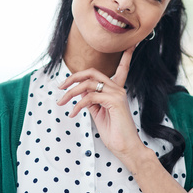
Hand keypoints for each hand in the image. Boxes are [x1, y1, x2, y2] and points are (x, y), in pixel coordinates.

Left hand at [57, 44, 142, 159]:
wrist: (126, 148)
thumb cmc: (114, 133)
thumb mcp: (99, 114)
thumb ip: (91, 101)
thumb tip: (80, 94)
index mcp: (116, 90)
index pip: (122, 68)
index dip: (126, 55)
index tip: (131, 44)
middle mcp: (118, 88)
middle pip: (92, 72)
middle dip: (73, 77)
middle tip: (61, 87)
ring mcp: (117, 94)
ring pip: (88, 84)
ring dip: (71, 92)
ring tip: (61, 102)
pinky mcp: (115, 101)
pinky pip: (90, 97)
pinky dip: (78, 105)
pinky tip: (73, 113)